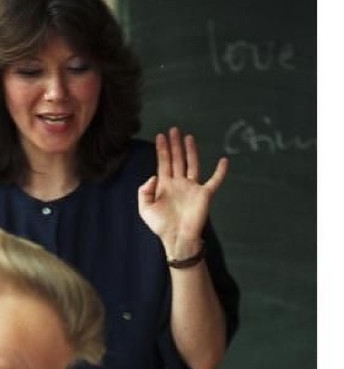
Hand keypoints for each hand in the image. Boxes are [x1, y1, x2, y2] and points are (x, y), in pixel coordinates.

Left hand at [137, 127, 227, 258]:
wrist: (177, 239)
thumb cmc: (161, 226)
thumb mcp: (145, 209)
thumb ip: (144, 191)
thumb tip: (153, 176)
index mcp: (165, 186)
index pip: (164, 163)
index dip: (162, 150)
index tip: (161, 136)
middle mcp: (179, 183)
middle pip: (177, 159)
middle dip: (175, 145)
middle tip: (174, 130)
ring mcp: (192, 188)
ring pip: (192, 164)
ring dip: (191, 151)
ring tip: (188, 137)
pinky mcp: (204, 195)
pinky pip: (215, 181)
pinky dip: (220, 172)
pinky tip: (224, 160)